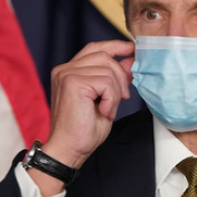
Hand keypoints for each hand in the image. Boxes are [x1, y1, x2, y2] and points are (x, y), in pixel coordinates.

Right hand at [33, 40, 133, 192]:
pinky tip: (104, 111)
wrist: (69, 149)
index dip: (115, 46)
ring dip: (115, 91)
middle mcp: (65, 69)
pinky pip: (105, 81)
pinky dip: (111, 99)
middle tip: (122, 97)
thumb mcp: (106, 100)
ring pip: (108, 69)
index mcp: (70, 71)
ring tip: (108, 109)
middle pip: (105, 56)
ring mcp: (67, 74)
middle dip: (121, 76)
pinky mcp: (72, 82)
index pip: (95, 48)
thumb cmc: (84, 130)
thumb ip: (114, 80)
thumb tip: (130, 61)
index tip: (131, 49)